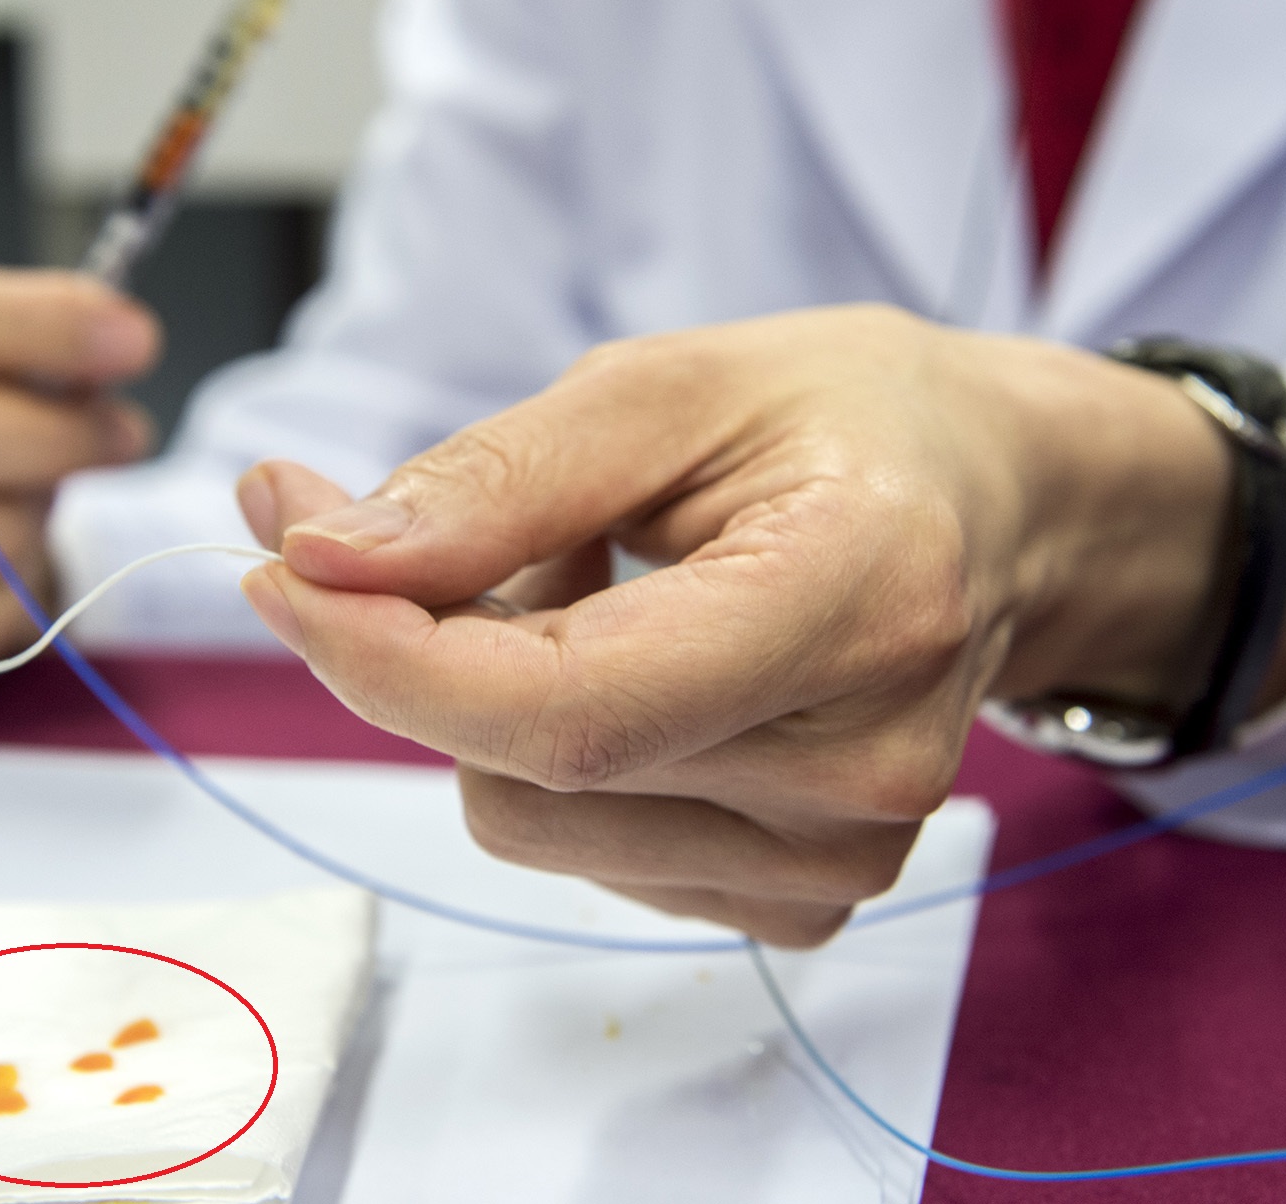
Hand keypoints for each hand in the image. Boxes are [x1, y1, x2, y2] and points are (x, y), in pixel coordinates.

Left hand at [234, 306, 1285, 945]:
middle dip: (431, 645)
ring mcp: (844, 857)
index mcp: (856, 598)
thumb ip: (499, 479)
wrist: (1003, 510)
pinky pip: (590, 853)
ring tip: (601, 590)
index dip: (387, 654)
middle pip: (528, 769)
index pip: (568, 708)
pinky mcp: (811, 901)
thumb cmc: (851, 422)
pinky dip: (564, 759)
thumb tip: (325, 556)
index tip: (283, 562)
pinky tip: (643, 666)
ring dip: (503, 701)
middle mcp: (864, 766)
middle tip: (467, 530)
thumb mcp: (674, 385)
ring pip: (534, 821)